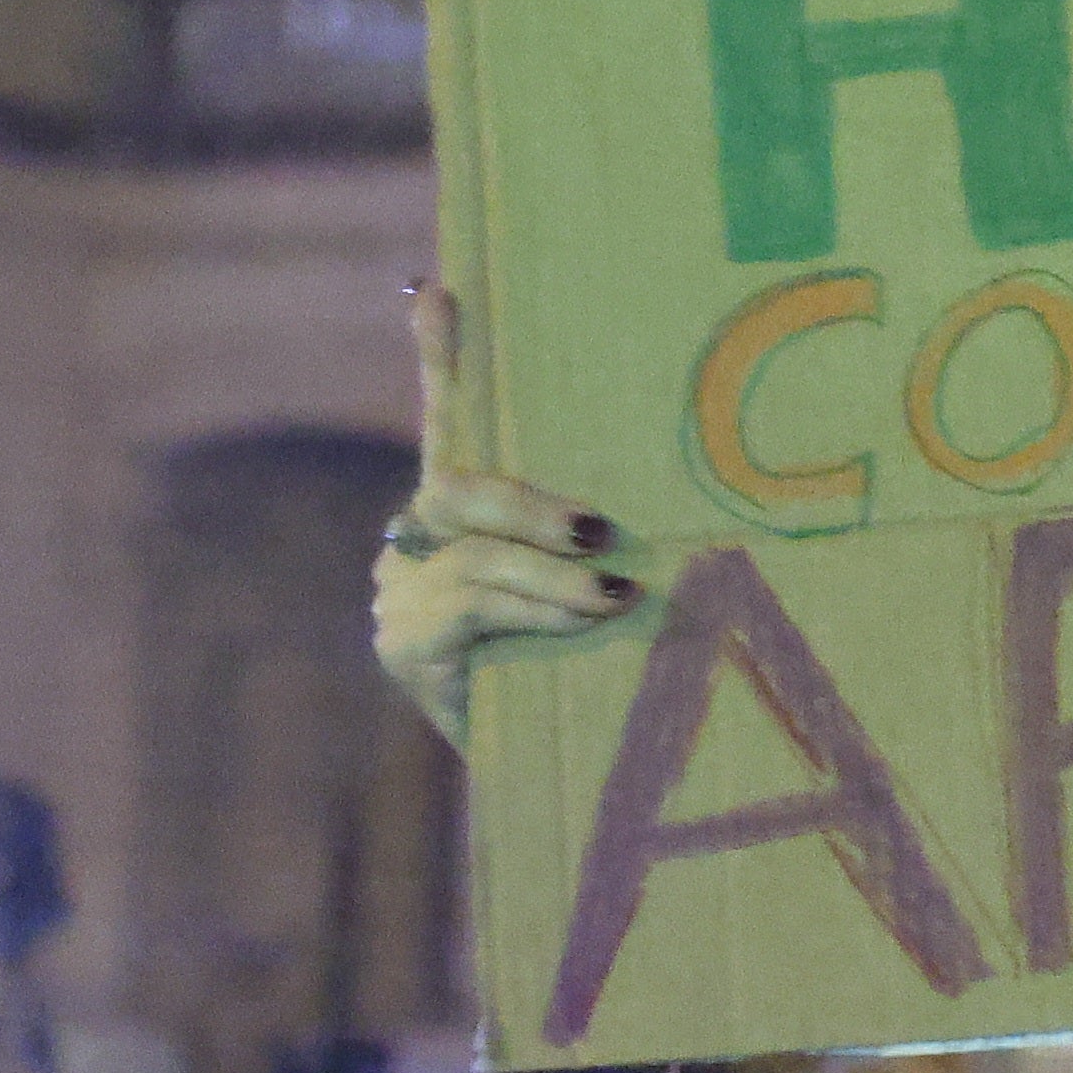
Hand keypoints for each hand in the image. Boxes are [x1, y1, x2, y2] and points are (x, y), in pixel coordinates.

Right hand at [374, 282, 637, 753]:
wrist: (554, 784)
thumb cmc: (588, 675)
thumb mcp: (604, 596)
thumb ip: (607, 546)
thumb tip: (673, 507)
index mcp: (460, 516)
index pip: (448, 422)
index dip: (441, 361)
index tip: (436, 289)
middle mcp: (415, 542)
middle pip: (456, 485)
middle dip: (528, 503)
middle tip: (602, 529)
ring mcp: (400, 592)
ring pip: (473, 557)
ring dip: (552, 577)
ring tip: (619, 597)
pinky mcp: (404, 645)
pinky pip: (471, 608)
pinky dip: (534, 612)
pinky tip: (584, 623)